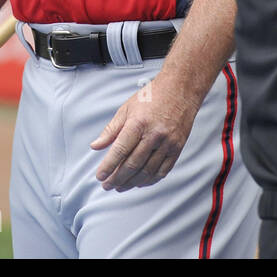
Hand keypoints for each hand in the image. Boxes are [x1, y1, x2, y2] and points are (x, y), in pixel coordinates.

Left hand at [89, 72, 202, 191]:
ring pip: (148, 171)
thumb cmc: (152, 97)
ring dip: (132, 182)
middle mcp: (154, 134)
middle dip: (117, 178)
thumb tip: (95, 146)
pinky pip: (163, 170)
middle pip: (133, 164)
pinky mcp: (177, 148)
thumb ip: (111, 130)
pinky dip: (150, 180)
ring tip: (120, 186)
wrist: (181, 89)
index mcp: (138, 123)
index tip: (100, 176)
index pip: (120, 150)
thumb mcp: (126, 109)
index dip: (109, 166)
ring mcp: (168, 143)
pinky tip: (140, 183)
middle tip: (107, 185)